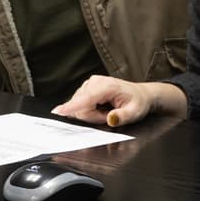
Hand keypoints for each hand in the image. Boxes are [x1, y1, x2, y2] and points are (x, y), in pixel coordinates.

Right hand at [51, 76, 187, 127]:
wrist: (141, 94)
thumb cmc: (138, 103)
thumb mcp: (135, 113)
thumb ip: (122, 117)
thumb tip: (110, 119)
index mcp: (107, 86)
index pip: (86, 98)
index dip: (72, 106)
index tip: (58, 111)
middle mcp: (96, 81)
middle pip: (81, 106)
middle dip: (93, 116)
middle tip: (108, 116)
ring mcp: (90, 82)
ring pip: (79, 105)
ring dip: (91, 113)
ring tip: (106, 111)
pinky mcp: (87, 86)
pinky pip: (80, 103)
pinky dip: (90, 109)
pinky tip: (100, 107)